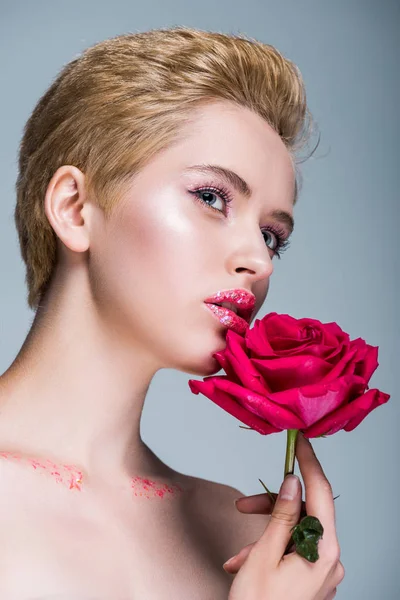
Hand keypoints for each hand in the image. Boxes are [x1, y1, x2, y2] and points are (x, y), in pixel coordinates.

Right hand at [227, 433, 344, 599]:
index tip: (300, 441)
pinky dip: (269, 551)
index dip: (309, 463)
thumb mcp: (264, 555)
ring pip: (294, 534)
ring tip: (238, 555)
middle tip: (242, 506)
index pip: (321, 493)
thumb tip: (293, 482)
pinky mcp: (312, 582)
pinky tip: (244, 564)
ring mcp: (322, 573)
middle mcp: (330, 561)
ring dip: (264, 535)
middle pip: (303, 514)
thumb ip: (281, 515)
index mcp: (324, 551)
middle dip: (271, 507)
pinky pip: (293, 552)